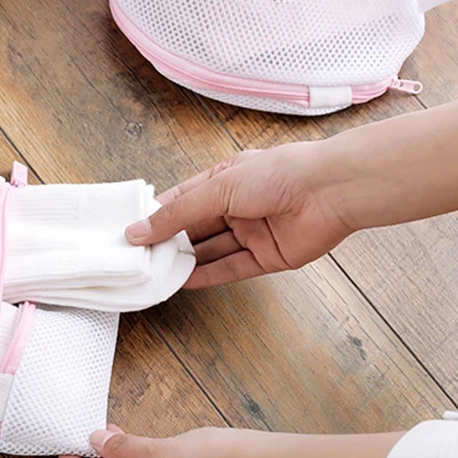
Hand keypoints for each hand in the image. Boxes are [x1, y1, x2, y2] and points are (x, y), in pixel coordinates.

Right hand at [126, 82, 457, 288]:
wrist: (329, 191)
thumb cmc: (275, 174)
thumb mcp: (217, 188)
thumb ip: (178, 214)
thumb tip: (139, 230)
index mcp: (221, 181)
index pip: (180, 200)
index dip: (156, 216)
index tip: (128, 232)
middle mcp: (234, 206)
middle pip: (193, 229)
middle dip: (167, 243)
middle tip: (137, 259)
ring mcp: (250, 232)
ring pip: (210, 251)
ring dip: (185, 262)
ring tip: (154, 274)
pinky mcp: (267, 256)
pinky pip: (231, 268)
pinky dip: (208, 276)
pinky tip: (184, 283)